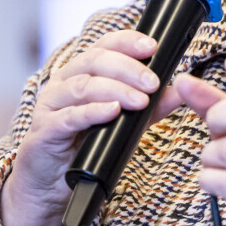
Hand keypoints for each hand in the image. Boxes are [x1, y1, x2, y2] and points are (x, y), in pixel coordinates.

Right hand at [1, 30, 182, 225]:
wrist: (53, 183)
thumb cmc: (88, 146)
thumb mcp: (127, 122)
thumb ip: (152, 107)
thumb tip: (180, 92)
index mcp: (82, 73)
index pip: (104, 45)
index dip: (128, 41)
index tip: (153, 47)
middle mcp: (64, 82)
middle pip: (95, 61)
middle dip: (128, 69)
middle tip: (153, 83)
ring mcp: (51, 105)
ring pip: (83, 85)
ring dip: (116, 89)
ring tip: (140, 100)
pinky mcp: (45, 130)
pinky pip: (69, 116)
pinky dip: (93, 111)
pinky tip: (113, 111)